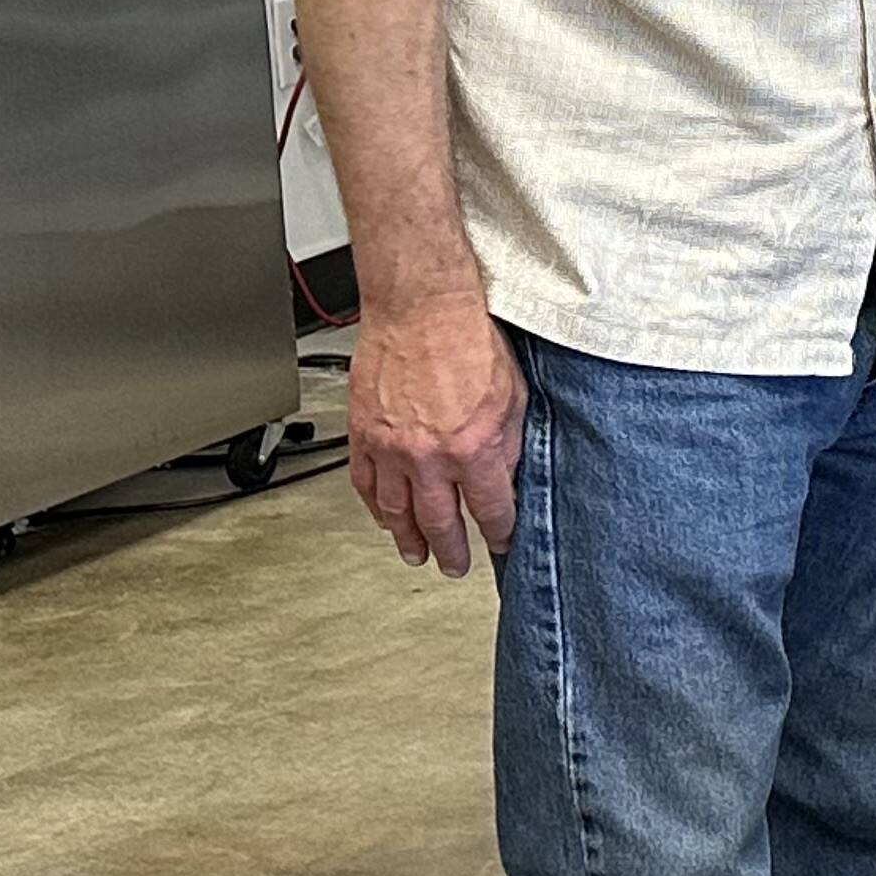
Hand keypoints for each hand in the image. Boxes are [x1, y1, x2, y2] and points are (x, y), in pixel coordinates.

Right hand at [347, 289, 522, 578]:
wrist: (420, 308)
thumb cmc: (467, 339)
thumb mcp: (512, 396)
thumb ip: (508, 442)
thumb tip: (506, 474)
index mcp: (472, 448)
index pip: (489, 508)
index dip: (499, 531)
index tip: (502, 541)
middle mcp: (428, 456)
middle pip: (440, 521)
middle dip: (451, 549)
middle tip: (454, 566)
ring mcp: (390, 448)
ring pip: (397, 510)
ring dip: (407, 537)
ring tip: (416, 554)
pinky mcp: (363, 434)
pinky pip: (365, 483)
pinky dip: (374, 506)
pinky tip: (383, 517)